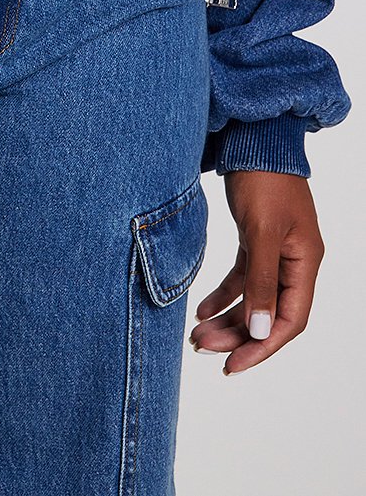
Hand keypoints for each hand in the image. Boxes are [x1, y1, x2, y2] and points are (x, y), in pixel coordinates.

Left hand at [189, 171, 323, 373]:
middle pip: (269, 314)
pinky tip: (201, 309)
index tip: (233, 365)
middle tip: (203, 349)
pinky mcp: (255, 240)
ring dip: (227, 319)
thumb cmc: (263, 178)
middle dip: (238, 335)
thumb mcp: (261, 231)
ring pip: (253, 298)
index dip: (263, 346)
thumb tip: (262, 331)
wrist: (251, 137)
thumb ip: (262, 281)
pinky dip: (223, 295)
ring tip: (197, 336)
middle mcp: (293, 262)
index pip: (290, 320)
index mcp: (304, 262)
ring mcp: (274, 251)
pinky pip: (241, 278)